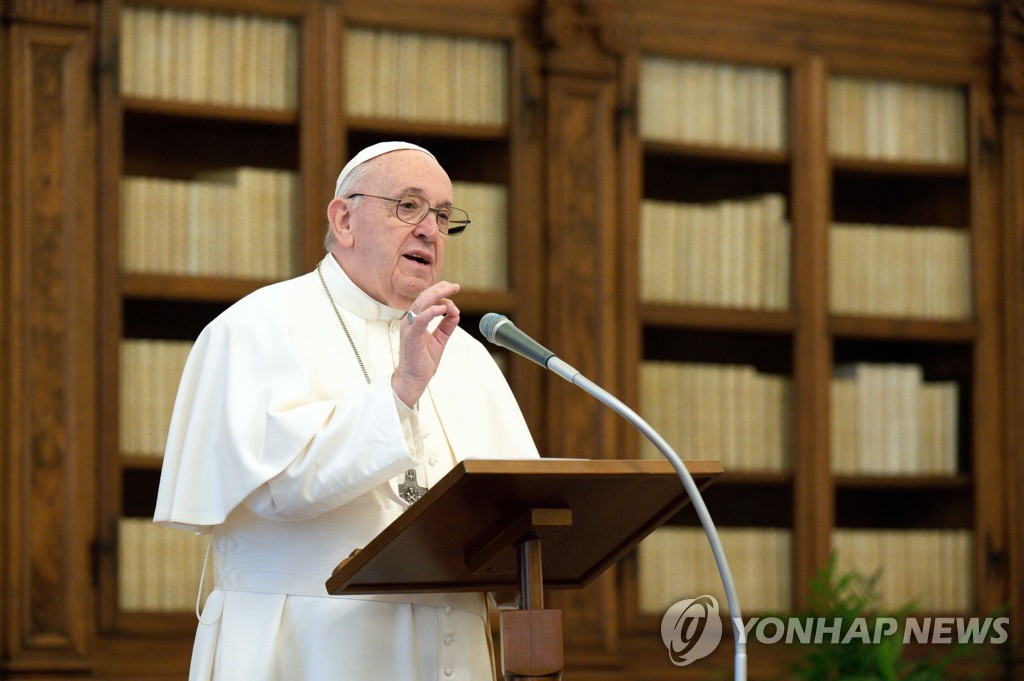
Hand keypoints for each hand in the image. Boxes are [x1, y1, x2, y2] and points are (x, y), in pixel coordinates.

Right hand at [391, 281, 460, 407]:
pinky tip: (442, 308)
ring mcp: (409, 328)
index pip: (427, 300)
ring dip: (436, 295)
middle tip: (455, 285)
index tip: (455, 290)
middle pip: (424, 297)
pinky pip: (420, 320)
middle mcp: (411, 321)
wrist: (414, 379)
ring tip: (449, 290)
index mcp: (416, 320)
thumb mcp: (440, 339)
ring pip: (420, 304)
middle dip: (440, 289)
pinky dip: (431, 312)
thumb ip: (447, 325)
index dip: (441, 293)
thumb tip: (456, 312)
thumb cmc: (423, 360)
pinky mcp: (411, 336)